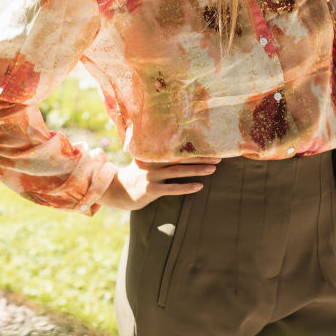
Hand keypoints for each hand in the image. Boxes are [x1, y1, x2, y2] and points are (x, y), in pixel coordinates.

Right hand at [98, 156, 220, 210]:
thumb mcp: (145, 160)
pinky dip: (185, 187)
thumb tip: (179, 147)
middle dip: (201, 157)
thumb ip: (159, 154)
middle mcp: (153, 162)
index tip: (211, 145)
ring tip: (213, 169)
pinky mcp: (150, 190)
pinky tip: (199, 186)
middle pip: (181, 158)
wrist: (117, 190)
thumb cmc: (136, 174)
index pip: (177, 149)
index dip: (195, 147)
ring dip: (196, 170)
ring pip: (178, 172)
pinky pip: (171, 188)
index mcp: (154, 153)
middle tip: (219, 156)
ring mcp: (151, 176)